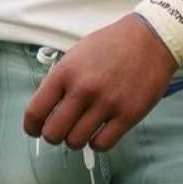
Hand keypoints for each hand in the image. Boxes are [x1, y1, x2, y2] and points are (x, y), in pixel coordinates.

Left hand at [23, 15, 176, 152]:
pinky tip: (100, 132)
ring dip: (75, 140)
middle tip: (61, 130)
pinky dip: (97, 143)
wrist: (151, 38)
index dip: (31, 127)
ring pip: (76, 142)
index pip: (35, 111)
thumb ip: (60, 80)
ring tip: (82, 129)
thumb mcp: (77, 54)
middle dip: (53, 136)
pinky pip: (102, 144)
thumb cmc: (111, 45)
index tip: (35, 129)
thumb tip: (46, 107)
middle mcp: (83, 90)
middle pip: (53, 133)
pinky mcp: (128, 115)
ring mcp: (106, 104)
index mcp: (65, 72)